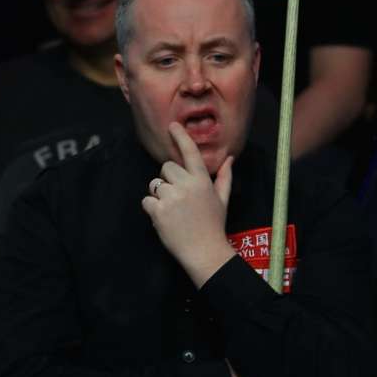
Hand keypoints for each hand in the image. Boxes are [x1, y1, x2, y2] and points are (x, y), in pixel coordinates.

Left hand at [142, 122, 236, 286]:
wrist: (205, 251)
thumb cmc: (214, 225)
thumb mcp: (223, 199)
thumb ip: (224, 177)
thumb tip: (229, 158)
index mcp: (202, 181)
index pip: (190, 153)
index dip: (180, 137)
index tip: (172, 126)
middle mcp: (186, 185)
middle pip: (166, 167)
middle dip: (168, 179)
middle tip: (177, 197)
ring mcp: (171, 197)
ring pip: (155, 184)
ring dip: (160, 195)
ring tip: (173, 211)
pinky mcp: (158, 211)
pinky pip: (147, 200)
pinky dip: (152, 208)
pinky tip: (165, 219)